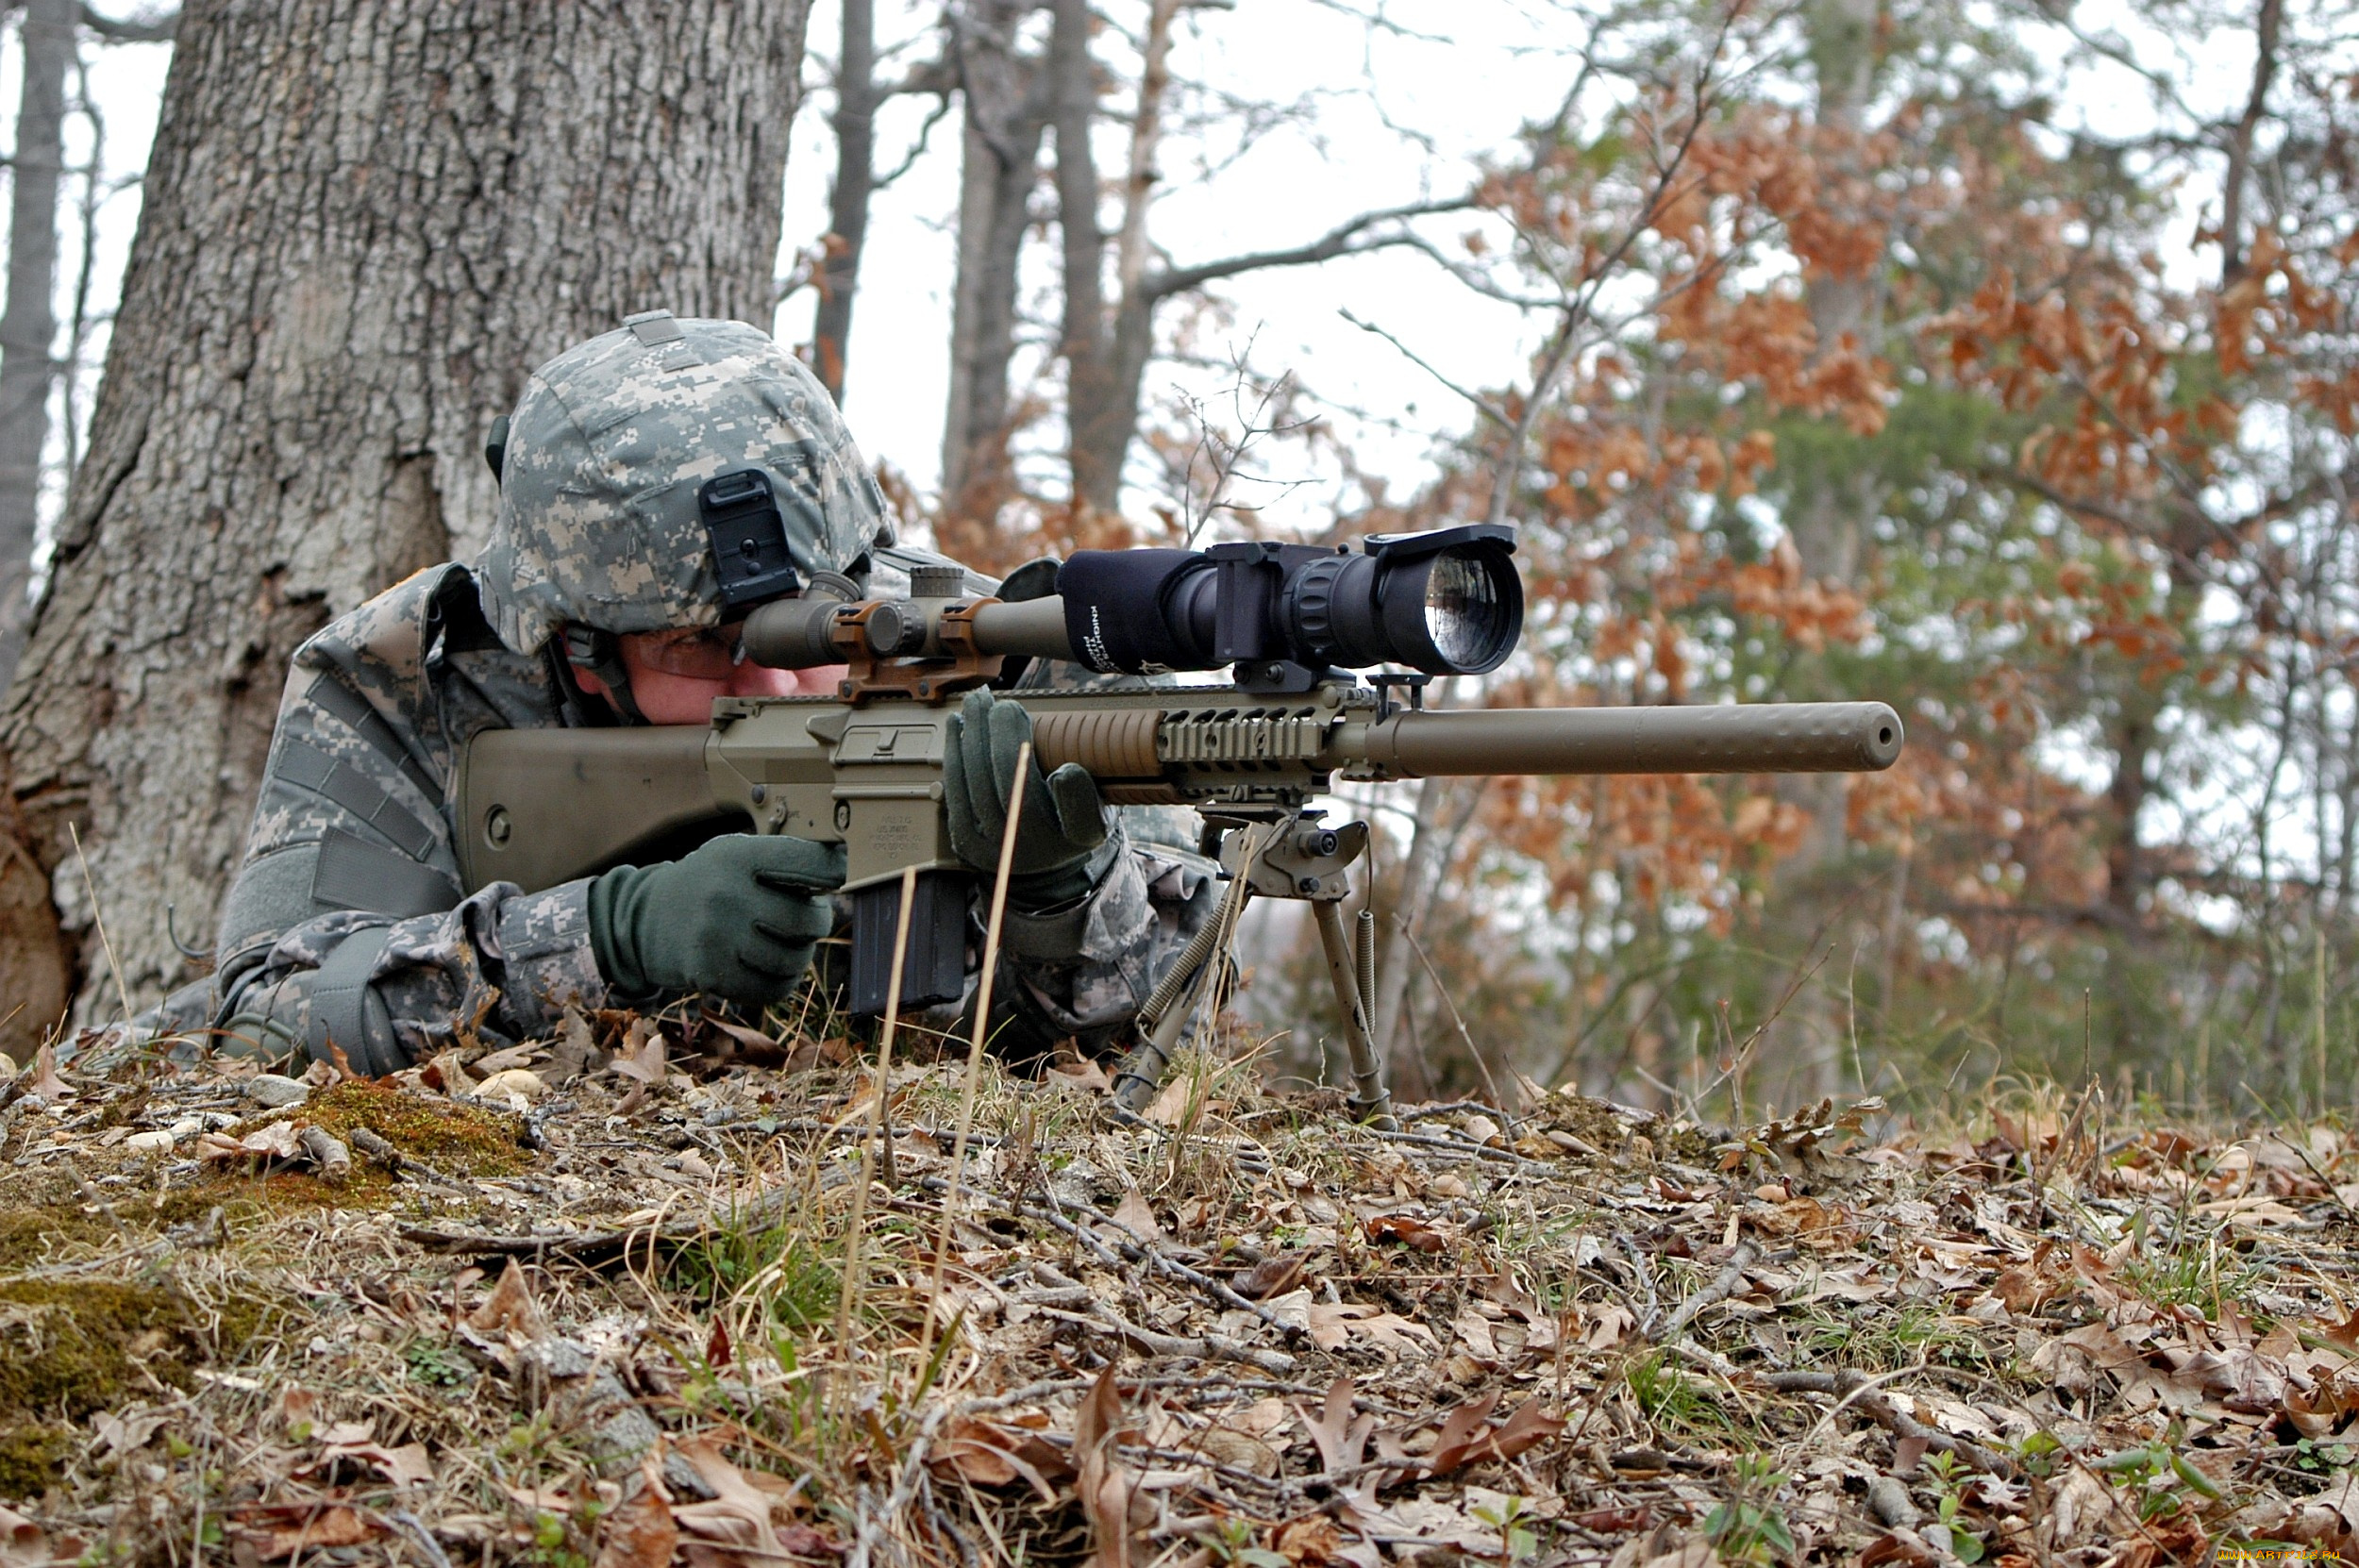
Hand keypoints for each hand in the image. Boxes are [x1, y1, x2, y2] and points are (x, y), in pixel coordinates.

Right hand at [588, 834, 845, 1007]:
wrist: (645, 920)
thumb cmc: (710, 884)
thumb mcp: (734, 855)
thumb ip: (782, 861)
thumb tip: (843, 868)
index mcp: (738, 856)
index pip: (811, 863)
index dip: (834, 872)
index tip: (836, 876)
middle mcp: (726, 894)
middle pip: (808, 920)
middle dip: (817, 921)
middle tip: (807, 918)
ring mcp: (716, 937)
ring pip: (794, 960)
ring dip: (799, 955)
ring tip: (784, 943)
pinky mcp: (709, 974)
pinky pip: (772, 990)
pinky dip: (780, 981)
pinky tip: (769, 966)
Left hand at [944, 687, 1110, 905]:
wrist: (1037, 859)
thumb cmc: (1068, 817)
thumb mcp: (1094, 804)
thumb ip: (1085, 791)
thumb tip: (1064, 772)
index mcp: (1078, 838)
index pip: (1080, 819)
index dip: (1073, 794)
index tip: (1068, 768)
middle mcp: (1036, 851)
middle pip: (1015, 790)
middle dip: (1003, 739)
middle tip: (1002, 704)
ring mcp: (997, 848)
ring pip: (979, 787)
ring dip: (973, 738)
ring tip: (975, 704)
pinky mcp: (967, 842)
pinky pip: (956, 792)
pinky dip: (954, 755)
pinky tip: (957, 727)